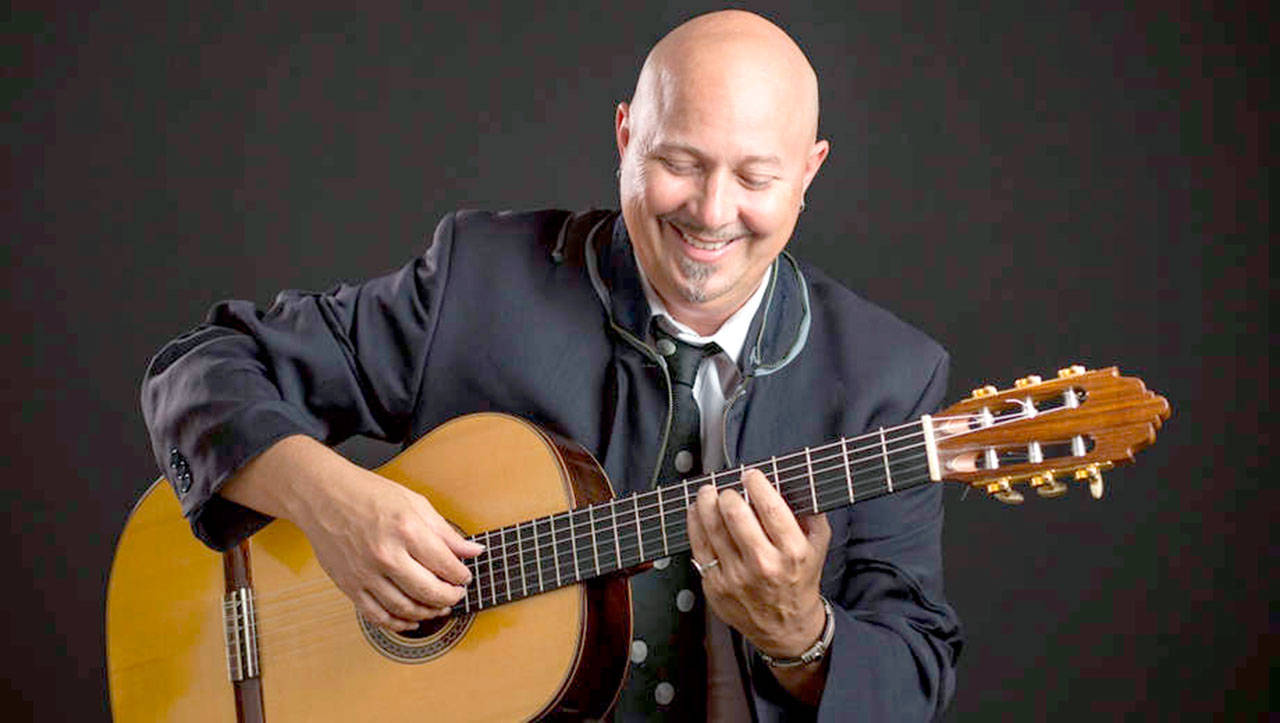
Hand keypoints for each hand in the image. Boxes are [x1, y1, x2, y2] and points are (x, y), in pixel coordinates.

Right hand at [220, 435, 483, 631]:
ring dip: (429, 613)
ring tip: (440, 607)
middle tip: (457, 594)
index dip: (461, 575)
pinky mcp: (349, 585)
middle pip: (429, 592)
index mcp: (406, 530)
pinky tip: (413, 620)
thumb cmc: (370, 494)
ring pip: (405, 608)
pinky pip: (377, 615)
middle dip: (450, 597)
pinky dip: (398, 623)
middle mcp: (386, 555)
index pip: (445, 565)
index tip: (465, 576)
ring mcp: (365, 573)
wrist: (323, 496)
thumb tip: (474, 551)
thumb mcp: (414, 503)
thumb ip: (445, 532)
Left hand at [686, 468, 831, 657]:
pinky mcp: (715, 586)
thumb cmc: (799, 581)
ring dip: (706, 502)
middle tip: (728, 490)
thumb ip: (812, 515)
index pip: (771, 508)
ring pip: (712, 528)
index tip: (750, 475)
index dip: (756, 485)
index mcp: (792, 552)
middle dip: (729, 494)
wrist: (786, 628)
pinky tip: (697, 512)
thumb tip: (796, 482)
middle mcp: (764, 565)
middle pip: (736, 515)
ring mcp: (736, 577)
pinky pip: (698, 547)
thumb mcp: (817, 548)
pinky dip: (695, 523)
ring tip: (708, 492)